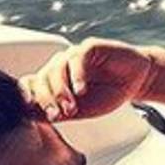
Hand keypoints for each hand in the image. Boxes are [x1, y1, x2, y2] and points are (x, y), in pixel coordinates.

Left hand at [19, 37, 156, 121]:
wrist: (136, 80)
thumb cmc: (109, 94)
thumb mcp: (83, 111)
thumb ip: (60, 113)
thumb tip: (34, 117)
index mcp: (54, 81)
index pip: (32, 85)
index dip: (29, 97)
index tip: (33, 112)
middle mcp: (60, 66)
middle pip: (42, 79)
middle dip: (47, 99)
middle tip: (56, 116)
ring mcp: (73, 56)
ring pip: (56, 69)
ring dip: (61, 91)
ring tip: (71, 108)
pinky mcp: (89, 47)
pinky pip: (77, 59)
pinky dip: (77, 76)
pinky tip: (81, 90)